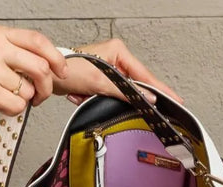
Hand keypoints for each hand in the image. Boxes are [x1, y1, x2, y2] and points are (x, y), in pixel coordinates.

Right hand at [0, 24, 67, 115]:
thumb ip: (12, 51)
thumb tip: (43, 68)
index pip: (38, 41)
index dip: (56, 58)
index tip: (62, 71)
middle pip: (41, 68)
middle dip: (47, 87)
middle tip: (41, 94)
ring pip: (28, 91)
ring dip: (25, 100)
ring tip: (8, 96)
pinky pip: (17, 106)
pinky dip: (14, 110)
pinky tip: (2, 104)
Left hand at [53, 39, 182, 104]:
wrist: (47, 75)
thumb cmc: (68, 70)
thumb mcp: (99, 82)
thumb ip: (126, 91)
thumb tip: (147, 98)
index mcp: (119, 52)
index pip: (145, 75)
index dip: (160, 89)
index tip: (175, 99)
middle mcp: (115, 58)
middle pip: (131, 86)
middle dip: (116, 96)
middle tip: (103, 97)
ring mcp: (108, 69)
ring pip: (117, 93)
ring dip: (101, 98)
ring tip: (83, 93)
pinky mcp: (100, 80)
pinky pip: (106, 95)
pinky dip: (93, 98)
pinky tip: (80, 93)